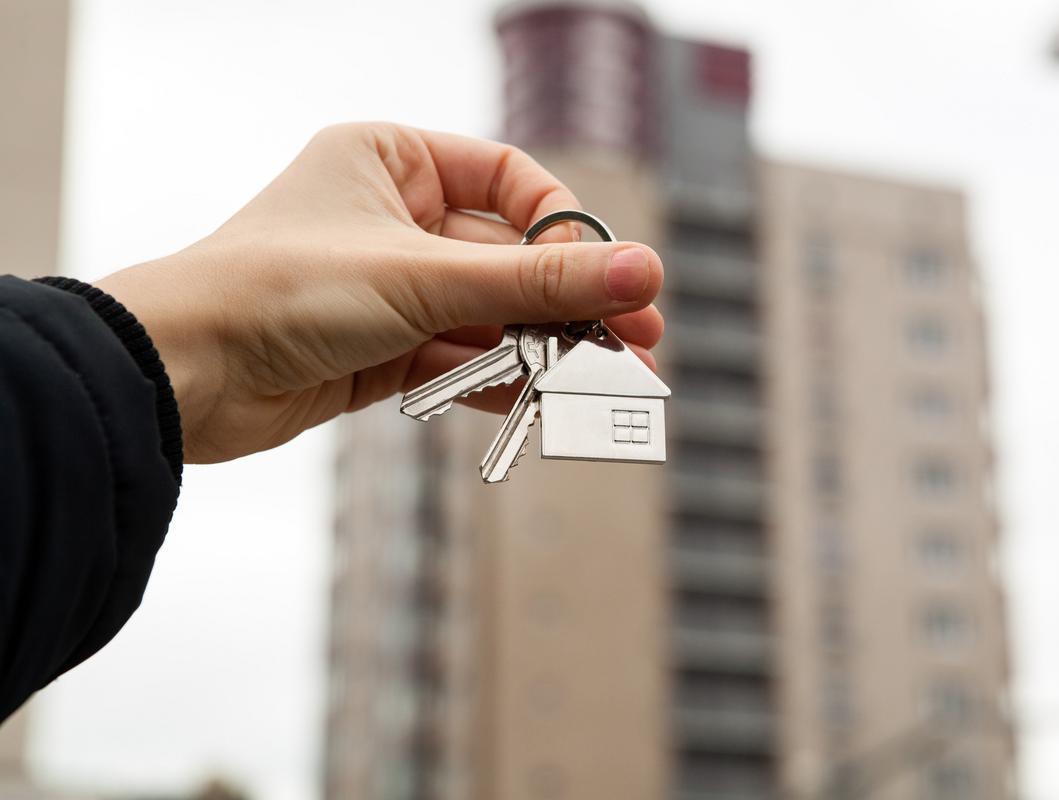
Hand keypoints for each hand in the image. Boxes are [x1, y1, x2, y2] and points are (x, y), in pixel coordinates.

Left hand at [95, 123, 663, 462]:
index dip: (564, 226)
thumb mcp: (424, 277)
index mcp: (392, 160)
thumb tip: (638, 270)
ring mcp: (390, 289)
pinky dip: (505, 377)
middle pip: (509, 257)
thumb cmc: (277, 290)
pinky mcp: (384, 350)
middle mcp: (394, 218)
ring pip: (490, 315)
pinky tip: (553, 396)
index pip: (509, 179)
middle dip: (571, 302)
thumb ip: (536, 280)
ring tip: (613, 378)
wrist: (185, 376)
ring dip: (546, 347)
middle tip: (639, 337)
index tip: (608, 271)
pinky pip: (463, 357)